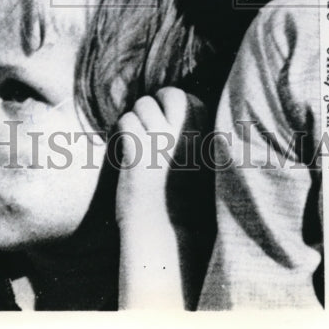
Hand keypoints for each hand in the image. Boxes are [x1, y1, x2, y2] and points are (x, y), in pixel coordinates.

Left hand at [115, 88, 212, 309]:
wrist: (165, 234)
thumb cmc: (182, 199)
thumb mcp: (203, 164)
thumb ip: (197, 136)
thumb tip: (184, 103)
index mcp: (206, 140)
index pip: (192, 99)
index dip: (176, 103)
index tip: (168, 120)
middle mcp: (187, 137)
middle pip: (170, 93)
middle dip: (156, 101)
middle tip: (148, 121)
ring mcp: (163, 144)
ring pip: (143, 105)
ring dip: (136, 117)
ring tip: (137, 139)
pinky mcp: (139, 154)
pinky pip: (126, 121)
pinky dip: (123, 130)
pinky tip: (126, 147)